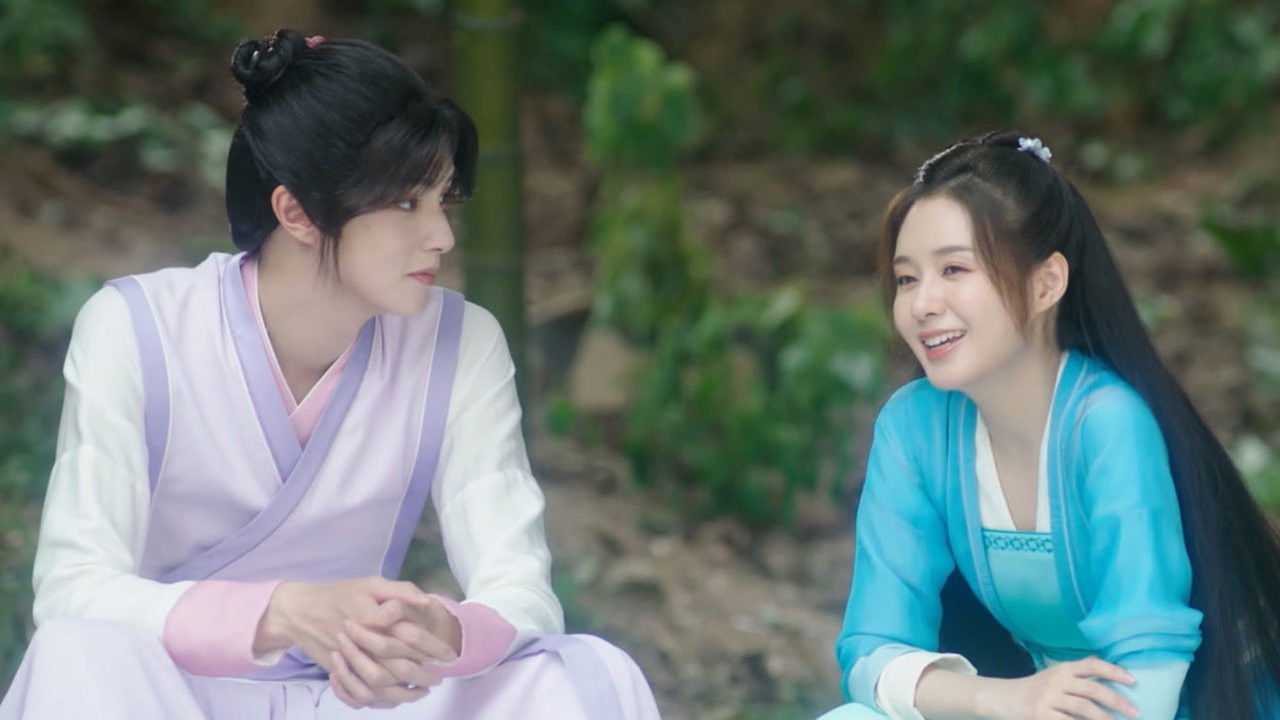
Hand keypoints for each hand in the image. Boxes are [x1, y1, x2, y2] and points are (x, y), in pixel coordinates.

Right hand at [328, 596, 460, 709]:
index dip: (433, 647)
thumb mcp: (371, 584)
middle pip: (400, 666)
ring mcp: (349, 660)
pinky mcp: (340, 672)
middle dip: (425, 673)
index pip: (411, 637)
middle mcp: (362, 641)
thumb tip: (427, 602)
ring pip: (383, 684)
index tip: (449, 654)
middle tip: (442, 673)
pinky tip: (400, 694)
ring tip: (425, 687)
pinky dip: (383, 698)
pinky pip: (364, 694)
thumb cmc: (340, 594)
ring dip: (407, 689)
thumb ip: (401, 591)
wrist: (301, 612)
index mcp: (373, 617)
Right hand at [983, 657, 1138, 719]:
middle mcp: (1057, 681)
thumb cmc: (1034, 689)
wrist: (1003, 697)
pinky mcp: (1041, 714)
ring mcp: (1049, 698)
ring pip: (1084, 707)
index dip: (1114, 671)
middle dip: (1117, 700)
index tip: (1133, 681)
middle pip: (1092, 688)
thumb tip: (1109, 674)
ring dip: (1104, 718)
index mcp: (1063, 669)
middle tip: (1134, 711)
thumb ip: (1077, 675)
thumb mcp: (1054, 676)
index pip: (1092, 665)